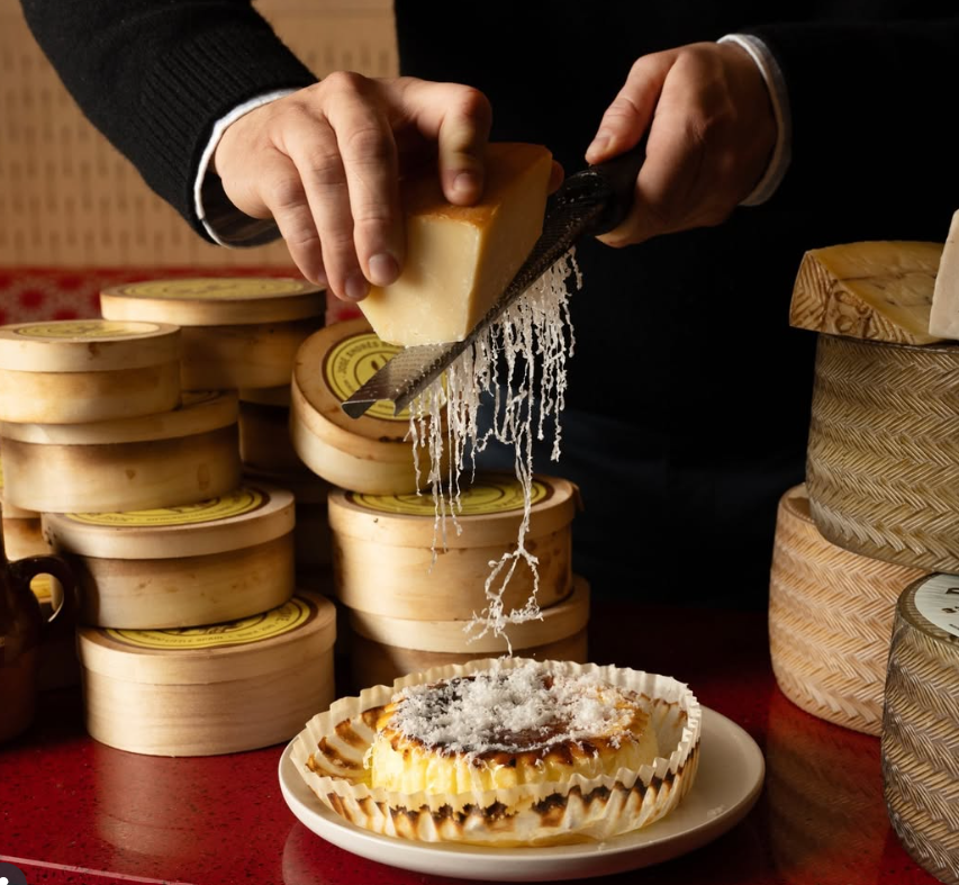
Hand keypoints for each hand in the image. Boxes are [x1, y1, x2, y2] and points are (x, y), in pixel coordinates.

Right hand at [213, 74, 491, 300]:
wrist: (262, 146)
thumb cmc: (351, 165)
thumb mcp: (400, 166)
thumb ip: (428, 193)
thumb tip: (458, 262)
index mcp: (409, 100)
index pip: (455, 108)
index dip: (464, 150)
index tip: (465, 198)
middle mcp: (354, 97)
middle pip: (371, 147)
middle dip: (380, 217)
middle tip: (388, 272)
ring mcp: (304, 118)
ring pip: (325, 174)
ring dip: (340, 241)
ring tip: (354, 288)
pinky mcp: (266, 150)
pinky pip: (288, 197)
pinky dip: (306, 244)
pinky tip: (321, 276)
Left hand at [585, 42, 776, 245]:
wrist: (764, 87)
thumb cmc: (707, 76)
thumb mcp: (657, 70)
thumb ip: (624, 111)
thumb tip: (599, 154)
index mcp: (692, 129)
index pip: (650, 199)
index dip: (617, 218)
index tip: (600, 207)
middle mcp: (714, 168)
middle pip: (654, 220)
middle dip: (624, 216)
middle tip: (613, 190)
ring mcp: (723, 192)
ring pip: (665, 226)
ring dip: (644, 213)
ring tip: (643, 178)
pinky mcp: (724, 206)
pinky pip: (682, 223)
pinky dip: (665, 211)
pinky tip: (667, 183)